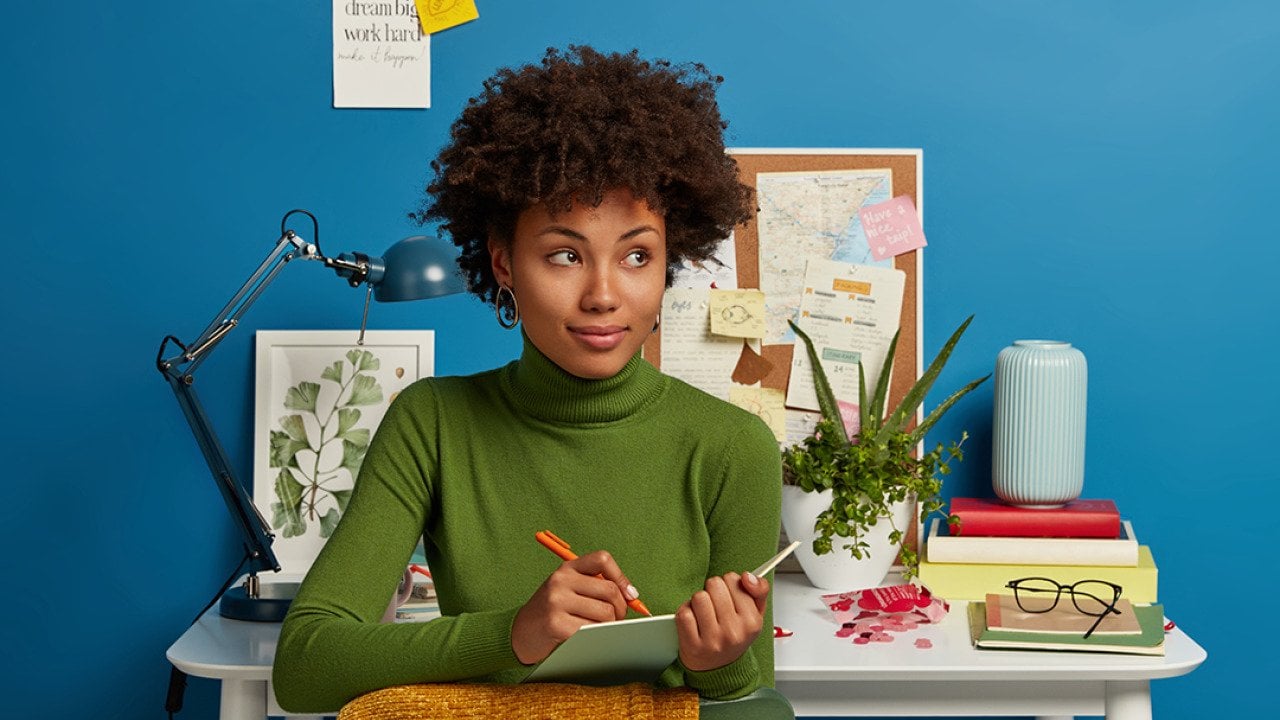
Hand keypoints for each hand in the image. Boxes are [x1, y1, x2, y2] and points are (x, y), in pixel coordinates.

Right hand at [511, 550, 638, 663]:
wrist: (520, 632)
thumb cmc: (553, 611)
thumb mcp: (569, 589)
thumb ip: (595, 587)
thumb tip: (631, 596)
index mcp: (567, 568)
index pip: (602, 559)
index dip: (621, 577)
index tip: (629, 594)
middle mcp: (561, 580)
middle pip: (609, 590)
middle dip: (621, 608)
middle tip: (617, 619)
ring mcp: (557, 601)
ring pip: (605, 613)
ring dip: (610, 625)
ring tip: (602, 629)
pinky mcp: (556, 624)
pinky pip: (592, 630)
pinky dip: (597, 636)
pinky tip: (590, 637)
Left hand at [675, 571, 768, 671]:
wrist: (718, 670)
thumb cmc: (734, 637)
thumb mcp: (755, 614)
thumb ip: (759, 590)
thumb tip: (747, 576)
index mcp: (752, 621)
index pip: (733, 579)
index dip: (728, 584)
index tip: (730, 596)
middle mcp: (734, 631)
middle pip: (714, 584)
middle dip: (712, 591)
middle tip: (715, 606)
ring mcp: (713, 639)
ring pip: (698, 596)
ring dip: (698, 602)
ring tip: (704, 614)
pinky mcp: (692, 645)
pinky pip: (684, 613)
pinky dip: (685, 613)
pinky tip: (693, 622)